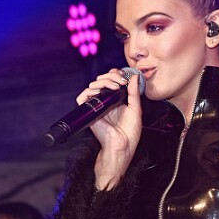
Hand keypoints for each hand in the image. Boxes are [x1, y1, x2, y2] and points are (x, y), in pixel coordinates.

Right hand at [76, 68, 142, 189]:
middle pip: (102, 80)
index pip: (111, 80)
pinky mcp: (89, 112)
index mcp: (116, 99)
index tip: (124, 74)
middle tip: (122, 80)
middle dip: (111, 76)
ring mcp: (97, 105)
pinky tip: (101, 91)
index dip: (115, 74)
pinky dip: (89, 91)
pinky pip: (83, 97)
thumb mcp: (135, 108)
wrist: (123, 144)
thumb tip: (134, 77)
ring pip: (93, 85)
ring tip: (116, 86)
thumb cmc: (130, 131)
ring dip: (104, 81)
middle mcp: (106, 101)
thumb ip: (134, 92)